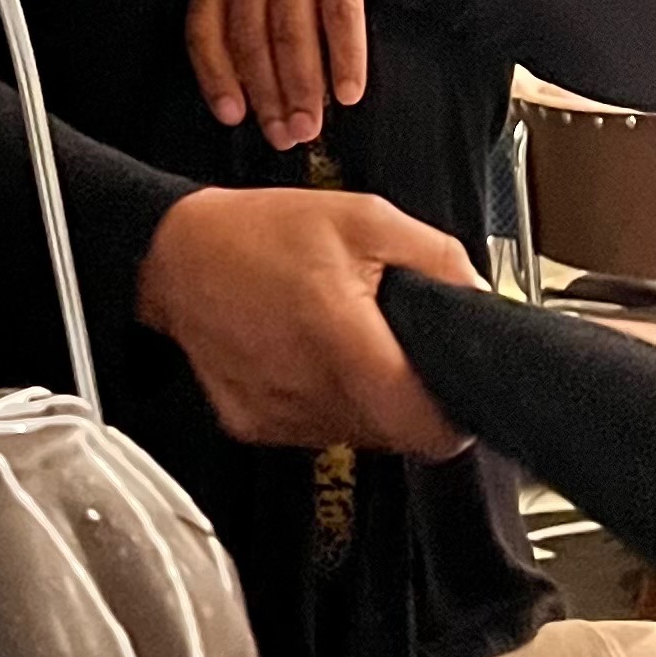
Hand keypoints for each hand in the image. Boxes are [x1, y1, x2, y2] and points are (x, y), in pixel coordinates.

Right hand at [136, 185, 477, 454]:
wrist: (176, 254)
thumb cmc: (261, 233)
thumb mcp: (365, 219)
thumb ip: (436, 257)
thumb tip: (479, 296)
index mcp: (342, 340)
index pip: (425, 429)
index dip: (453, 419)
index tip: (455, 398)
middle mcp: (308, 389)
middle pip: (395, 435)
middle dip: (408, 400)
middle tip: (394, 351)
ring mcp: (277, 414)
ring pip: (356, 437)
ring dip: (366, 403)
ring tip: (342, 346)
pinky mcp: (252, 423)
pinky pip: (313, 430)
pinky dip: (323, 403)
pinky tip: (305, 358)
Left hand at [187, 0, 440, 149]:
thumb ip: (245, 2)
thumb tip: (249, 89)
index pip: (205, 28)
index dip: (216, 78)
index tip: (233, 117)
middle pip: (252, 39)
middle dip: (267, 96)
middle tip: (284, 137)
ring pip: (293, 33)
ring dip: (303, 89)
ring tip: (312, 126)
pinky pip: (341, 16)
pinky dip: (345, 60)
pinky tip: (349, 93)